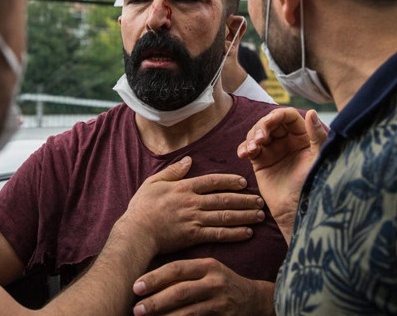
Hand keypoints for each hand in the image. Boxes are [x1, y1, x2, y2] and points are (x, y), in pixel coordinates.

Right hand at [117, 157, 265, 255]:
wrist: (136, 232)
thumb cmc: (142, 208)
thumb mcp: (154, 182)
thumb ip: (173, 171)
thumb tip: (189, 160)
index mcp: (184, 188)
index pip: (212, 181)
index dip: (230, 181)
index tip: (244, 183)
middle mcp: (192, 202)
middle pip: (224, 199)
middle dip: (245, 199)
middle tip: (260, 200)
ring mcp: (194, 219)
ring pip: (225, 216)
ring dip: (245, 215)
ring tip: (260, 215)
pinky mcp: (194, 236)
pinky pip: (218, 234)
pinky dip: (234, 233)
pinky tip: (247, 232)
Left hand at [132, 258, 274, 315]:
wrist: (254, 299)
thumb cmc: (221, 282)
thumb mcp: (207, 271)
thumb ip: (184, 273)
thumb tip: (149, 279)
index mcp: (207, 265)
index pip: (177, 269)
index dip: (155, 278)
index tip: (136, 286)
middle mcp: (214, 282)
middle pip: (180, 291)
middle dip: (156, 301)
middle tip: (136, 308)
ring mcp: (220, 302)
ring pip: (188, 311)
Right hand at [236, 108, 325, 242]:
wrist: (297, 211)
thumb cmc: (313, 185)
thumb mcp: (317, 159)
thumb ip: (317, 135)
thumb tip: (312, 112)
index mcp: (303, 136)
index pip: (288, 116)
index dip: (278, 115)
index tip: (271, 121)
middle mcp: (287, 141)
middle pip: (270, 122)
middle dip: (262, 127)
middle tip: (260, 138)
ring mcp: (273, 150)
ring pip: (257, 133)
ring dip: (251, 137)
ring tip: (253, 149)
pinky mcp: (260, 161)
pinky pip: (248, 148)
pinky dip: (243, 148)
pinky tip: (244, 154)